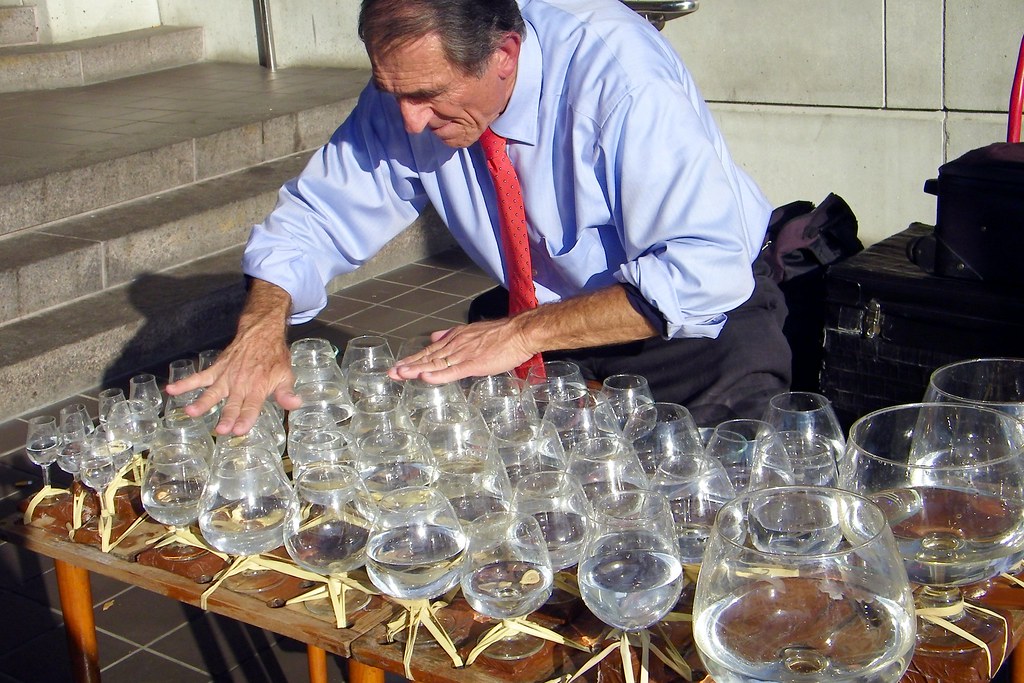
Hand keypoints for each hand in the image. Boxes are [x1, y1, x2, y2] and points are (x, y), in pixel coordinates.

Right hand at [165, 278, 299, 435]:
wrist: (261, 333)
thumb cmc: (274, 358)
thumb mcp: (286, 375)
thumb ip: (286, 392)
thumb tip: (295, 404)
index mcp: (258, 388)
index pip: (252, 406)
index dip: (246, 418)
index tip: (240, 430)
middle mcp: (241, 384)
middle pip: (232, 403)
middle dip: (227, 417)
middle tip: (221, 430)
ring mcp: (226, 377)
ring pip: (212, 392)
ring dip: (202, 402)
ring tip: (190, 412)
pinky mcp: (216, 369)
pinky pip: (199, 377)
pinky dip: (185, 383)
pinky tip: (171, 390)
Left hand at [388, 317, 534, 383]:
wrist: (519, 333)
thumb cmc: (502, 335)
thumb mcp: (472, 332)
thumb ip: (452, 335)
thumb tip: (435, 337)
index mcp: (455, 338)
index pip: (430, 351)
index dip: (413, 359)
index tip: (398, 366)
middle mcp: (455, 345)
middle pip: (427, 357)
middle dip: (408, 366)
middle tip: (390, 373)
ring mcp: (463, 354)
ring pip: (435, 364)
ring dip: (416, 370)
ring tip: (400, 375)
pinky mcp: (473, 364)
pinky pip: (452, 371)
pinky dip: (437, 374)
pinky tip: (424, 377)